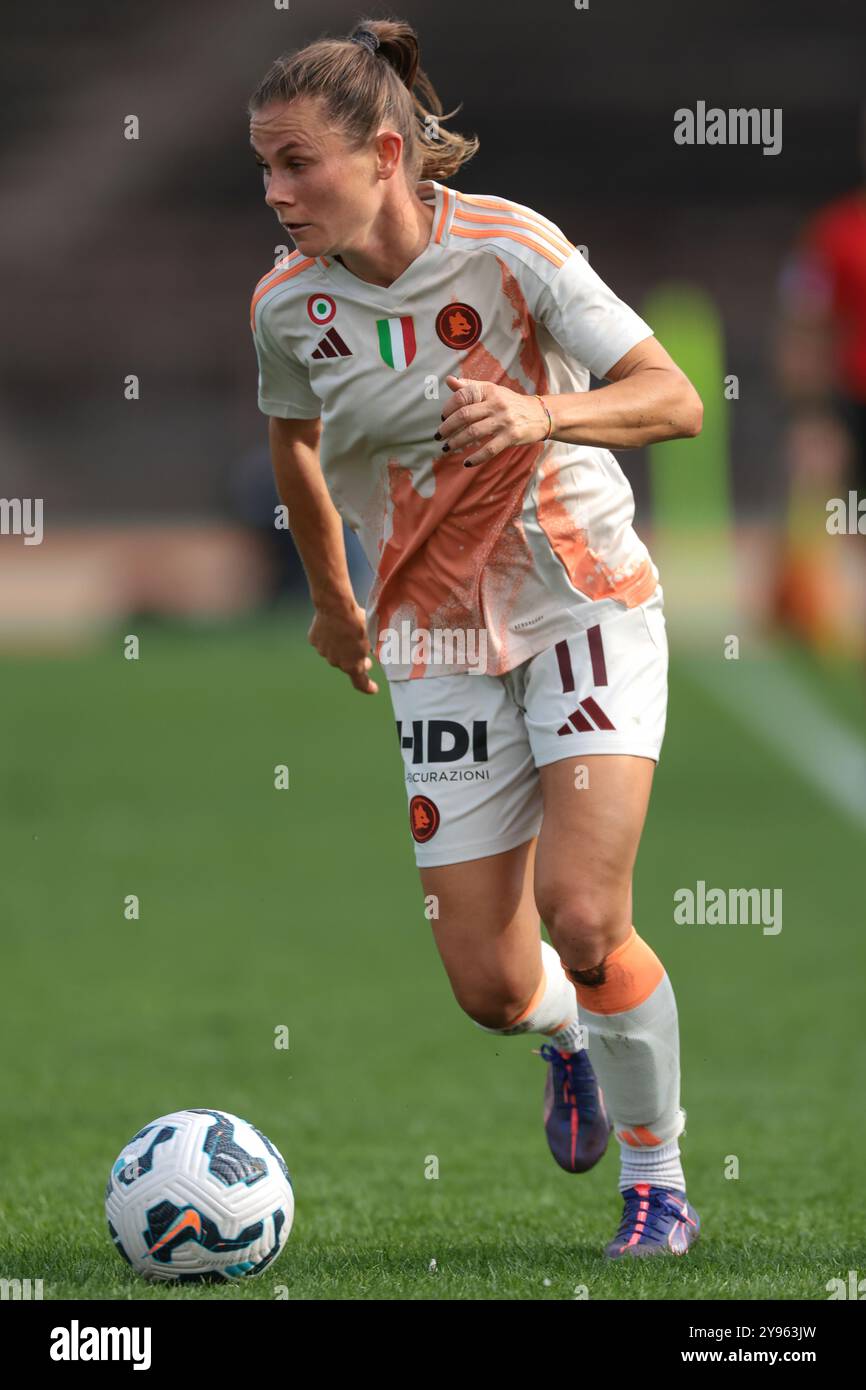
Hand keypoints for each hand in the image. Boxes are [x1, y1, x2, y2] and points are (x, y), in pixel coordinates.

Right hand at [308, 601, 378, 693]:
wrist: (336, 607)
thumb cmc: (357, 621)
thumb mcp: (373, 637)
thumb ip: (373, 648)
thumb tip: (377, 649)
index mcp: (352, 665)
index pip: (360, 683)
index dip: (368, 687)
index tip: (373, 689)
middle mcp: (336, 662)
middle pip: (347, 664)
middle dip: (355, 659)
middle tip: (363, 652)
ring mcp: (323, 652)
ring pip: (334, 652)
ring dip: (341, 646)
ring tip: (347, 630)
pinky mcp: (315, 641)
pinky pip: (324, 642)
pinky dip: (329, 637)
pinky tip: (334, 626)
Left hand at [436, 374, 550, 467]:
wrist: (540, 414)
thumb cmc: (511, 403)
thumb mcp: (492, 391)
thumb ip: (470, 387)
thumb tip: (448, 380)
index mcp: (489, 390)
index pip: (463, 396)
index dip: (449, 407)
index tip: (442, 417)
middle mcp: (496, 404)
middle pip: (465, 415)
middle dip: (448, 428)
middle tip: (438, 436)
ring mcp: (504, 421)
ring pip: (473, 433)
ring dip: (456, 442)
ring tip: (447, 448)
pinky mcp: (511, 437)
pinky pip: (489, 449)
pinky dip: (476, 457)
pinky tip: (467, 462)